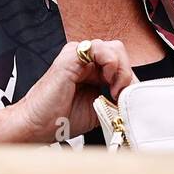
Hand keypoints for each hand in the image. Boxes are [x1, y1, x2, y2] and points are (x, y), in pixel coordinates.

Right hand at [0, 39, 135, 143]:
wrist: (36, 126)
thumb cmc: (60, 118)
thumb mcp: (99, 107)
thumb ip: (117, 97)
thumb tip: (137, 95)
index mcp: (92, 70)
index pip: (121, 63)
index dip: (129, 80)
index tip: (127, 100)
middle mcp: (85, 59)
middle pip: (120, 52)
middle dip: (126, 73)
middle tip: (120, 94)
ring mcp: (77, 55)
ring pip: (114, 48)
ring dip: (121, 70)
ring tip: (114, 90)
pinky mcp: (70, 56)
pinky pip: (100, 48)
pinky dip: (111, 64)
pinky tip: (108, 82)